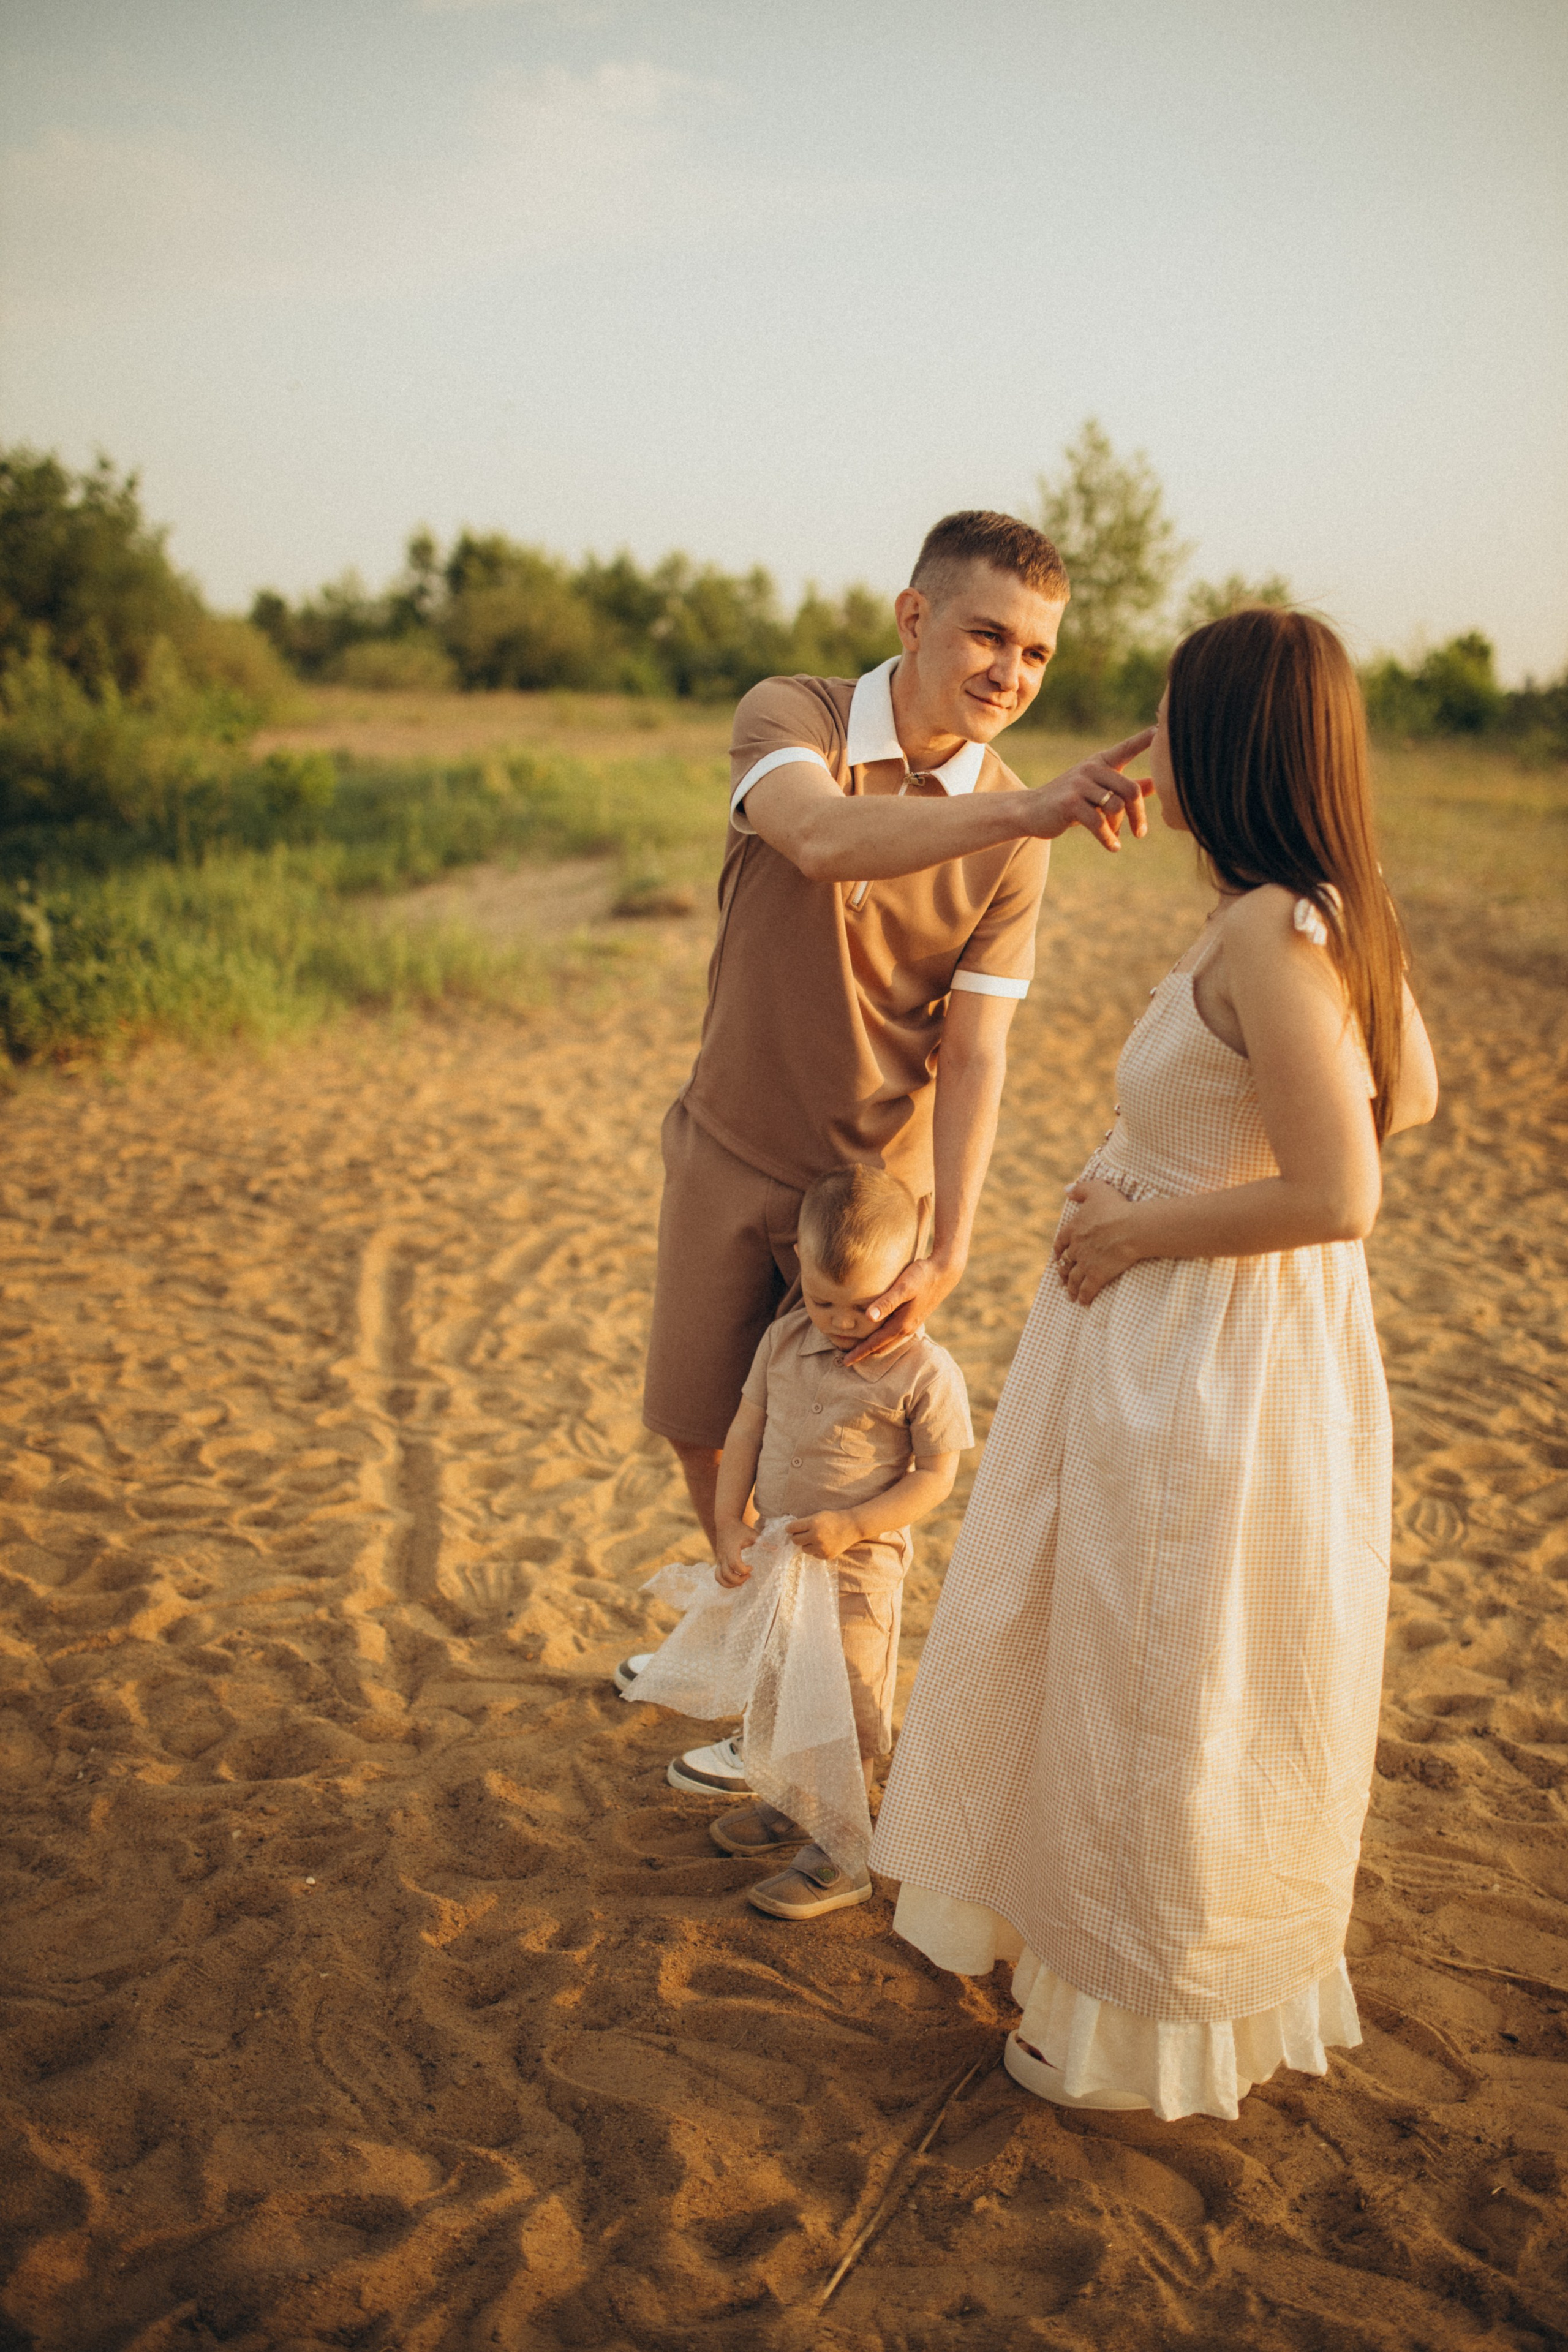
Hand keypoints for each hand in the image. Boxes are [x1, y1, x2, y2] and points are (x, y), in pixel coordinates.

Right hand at [715, 1520, 757, 1587]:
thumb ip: (763, 1542)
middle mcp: (723, 1556)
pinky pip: (717, 1576)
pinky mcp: (718, 1561)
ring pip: (719, 1578)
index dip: (744, 1569)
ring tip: (741, 1581)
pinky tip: (735, 1580)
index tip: (752, 1567)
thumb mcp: (753, 1534)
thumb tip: (776, 1549)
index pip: (735, 1564)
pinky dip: (725, 1581)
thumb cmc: (740, 1529)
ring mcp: (719, 1559)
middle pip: (727, 1575)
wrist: (725, 1523)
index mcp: (731, 1549)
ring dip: (730, 1583)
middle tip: (749, 1575)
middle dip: (739, 1580)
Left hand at [786, 1509, 862, 1561]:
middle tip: (804, 1533)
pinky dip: (816, 1550)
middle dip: (797, 1536)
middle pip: (795, 1540)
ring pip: (803, 1549)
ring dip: (807, 1544)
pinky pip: (813, 1554)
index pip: (792, 1528)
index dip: (790, 1528)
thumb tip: (789, 1530)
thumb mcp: (818, 1516)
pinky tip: (824, 1543)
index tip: (791, 1528)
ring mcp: (821, 1547)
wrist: (851, 1527)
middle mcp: (816, 1536)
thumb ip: (804, 1523)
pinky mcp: (826, 1555)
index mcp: (813, 1523)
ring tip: (816, 1538)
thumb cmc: (833, 1519)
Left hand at [844, 1249, 962, 1366]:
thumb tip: (869, 1317)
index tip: (845, 1362)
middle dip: (864, 1354)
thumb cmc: (922, 1276)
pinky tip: (876, 1332)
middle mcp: (907, 1328)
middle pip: (881, 1347)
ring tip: (858, 1349)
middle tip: (846, 1359)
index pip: (875, 1344)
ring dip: (873, 1347)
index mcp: (902, 1324)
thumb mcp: (903, 1287)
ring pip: (888, 1341)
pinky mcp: (914, 1316)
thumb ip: (886, 1302)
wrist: (946, 1271)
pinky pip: (894, 1334)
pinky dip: (882, 1338)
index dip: (859, 1353)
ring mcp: (911, 1323)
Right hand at [1026, 730, 1153, 852]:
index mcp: (1100, 763)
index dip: (1143, 740)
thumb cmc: (1071, 801)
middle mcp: (1091, 769)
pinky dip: (1108, 838)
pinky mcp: (1070, 804)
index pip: (1126, 748)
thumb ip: (1127, 787)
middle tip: (1141, 832)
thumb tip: (1157, 783)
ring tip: (1116, 837)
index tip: (1160, 728)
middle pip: (1130, 790)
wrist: (1032, 810)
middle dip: (1139, 815)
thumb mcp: (1099, 791)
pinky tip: (1113, 847)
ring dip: (1119, 827)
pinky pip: (1099, 823)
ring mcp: (1079, 785)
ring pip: (1116, 808)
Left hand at [1053, 1179, 1142, 1304]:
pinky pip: (1087, 1289)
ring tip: (1071, 1295)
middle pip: (1065, 1262)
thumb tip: (1067, 1189)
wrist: (1130, 1228)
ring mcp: (1086, 1263)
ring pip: (1073, 1279)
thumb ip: (1081, 1189)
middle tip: (1062, 1279)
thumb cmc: (1116, 1207)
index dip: (1058, 1250)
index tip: (1057, 1256)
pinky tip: (1084, 1302)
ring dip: (1071, 1287)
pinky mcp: (1098, 1275)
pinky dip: (1084, 1296)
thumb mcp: (1097, 1189)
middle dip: (1063, 1271)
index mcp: (1074, 1228)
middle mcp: (1076, 1247)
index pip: (1060, 1241)